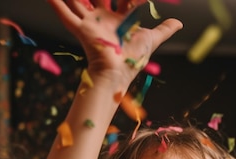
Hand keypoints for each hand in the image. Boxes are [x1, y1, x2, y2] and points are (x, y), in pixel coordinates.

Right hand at [47, 0, 181, 88]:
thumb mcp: (151, 39)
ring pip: (78, 1)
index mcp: (118, 18)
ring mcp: (91, 23)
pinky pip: (66, 15)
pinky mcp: (81, 30)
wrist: (118, 74)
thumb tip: (179, 22)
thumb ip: (164, 30)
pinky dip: (56, 4)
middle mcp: (102, 18)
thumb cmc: (133, 59)